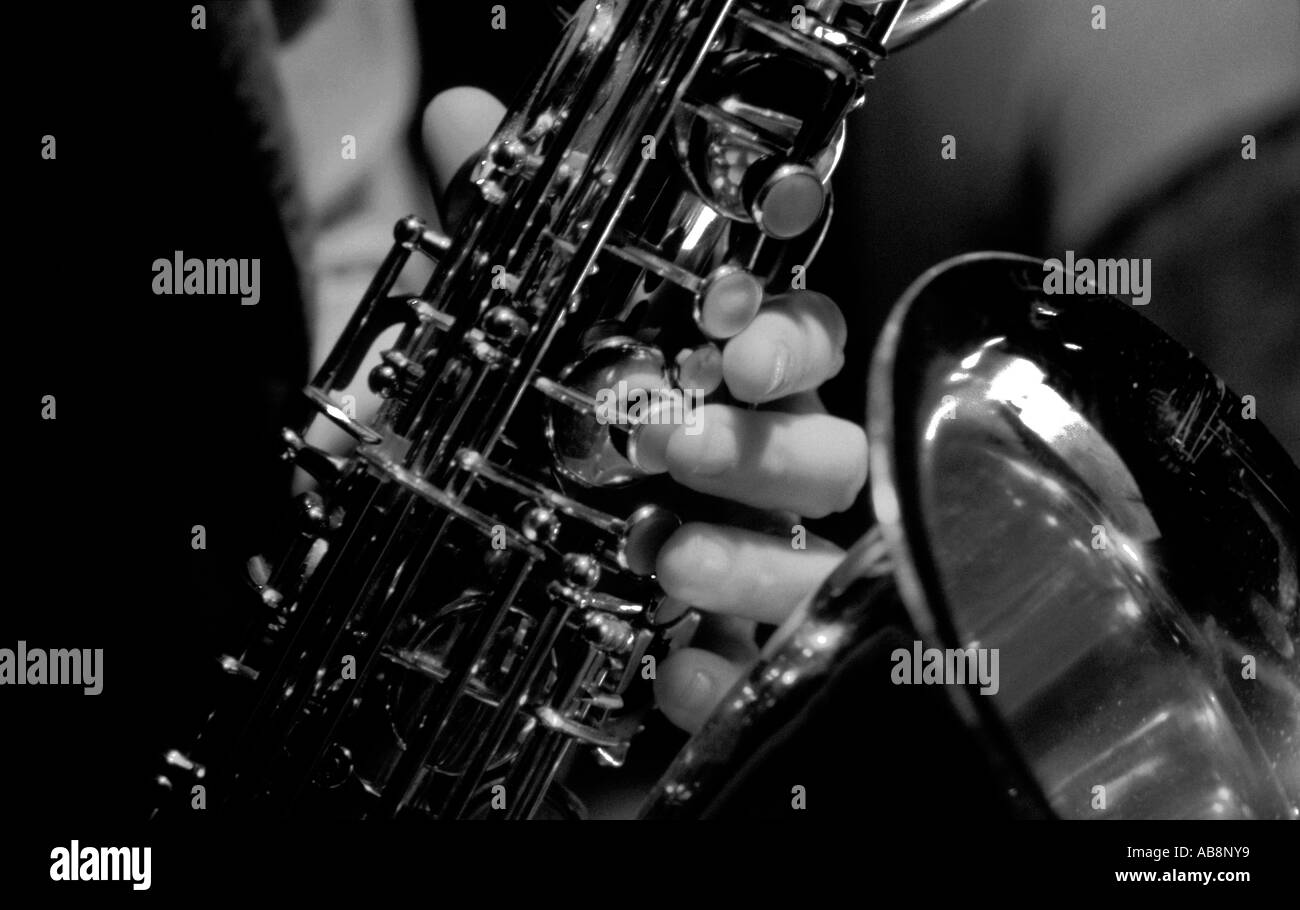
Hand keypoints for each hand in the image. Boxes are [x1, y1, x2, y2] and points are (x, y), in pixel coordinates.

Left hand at [422, 88, 866, 734]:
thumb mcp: (500, 337)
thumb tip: (459, 116)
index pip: (807, 347)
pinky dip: (727, 677)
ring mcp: (756, 571)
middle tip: (674, 442)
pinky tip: (677, 677)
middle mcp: (760, 476)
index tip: (736, 347)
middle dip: (764, 448)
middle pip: (828, 458)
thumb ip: (498, 232)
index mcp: (730, 390)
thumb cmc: (531, 451)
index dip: (788, 342)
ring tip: (664, 557)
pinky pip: (763, 674)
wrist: (479, 597)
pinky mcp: (728, 658)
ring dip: (753, 561)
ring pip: (815, 568)